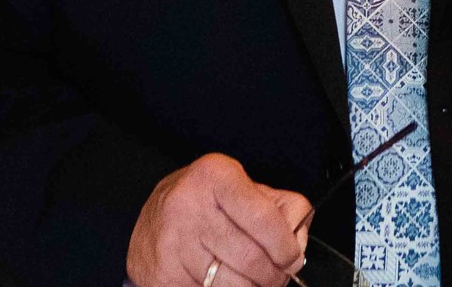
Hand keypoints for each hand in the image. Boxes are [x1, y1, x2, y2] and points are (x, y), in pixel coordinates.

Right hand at [127, 154, 310, 286]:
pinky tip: (223, 281)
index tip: (292, 258)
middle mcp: (189, 205)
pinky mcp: (162, 272)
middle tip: (277, 276)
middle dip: (272, 275)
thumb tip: (298, 242)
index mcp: (216, 175)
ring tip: (253, 281)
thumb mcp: (245, 189)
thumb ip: (282, 208)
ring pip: (229, 283)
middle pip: (249, 257)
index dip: (285, 246)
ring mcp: (172, 241)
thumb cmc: (209, 202)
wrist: (153, 216)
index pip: (263, 218)